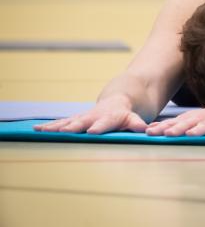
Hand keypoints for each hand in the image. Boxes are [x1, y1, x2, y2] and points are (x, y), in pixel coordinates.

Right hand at [33, 95, 147, 133]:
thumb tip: (145, 129)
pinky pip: (62, 123)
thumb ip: (137, 123)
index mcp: (111, 115)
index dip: (100, 126)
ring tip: (42, 131)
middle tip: (63, 132)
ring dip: (56, 127)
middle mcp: (95, 115)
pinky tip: (35, 130)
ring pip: (68, 122)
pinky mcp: (76, 119)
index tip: (92, 132)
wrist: (119, 97)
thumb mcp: (136, 117)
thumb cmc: (129, 112)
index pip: (106, 122)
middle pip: (83, 121)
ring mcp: (84, 117)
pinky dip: (50, 127)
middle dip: (73, 127)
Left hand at [146, 98, 204, 135]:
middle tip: (167, 134)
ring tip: (191, 134)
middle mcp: (201, 118)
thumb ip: (173, 125)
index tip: (149, 133)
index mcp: (191, 118)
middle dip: (177, 128)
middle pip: (188, 123)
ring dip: (198, 129)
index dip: (162, 127)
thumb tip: (150, 130)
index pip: (174, 123)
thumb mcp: (191, 120)